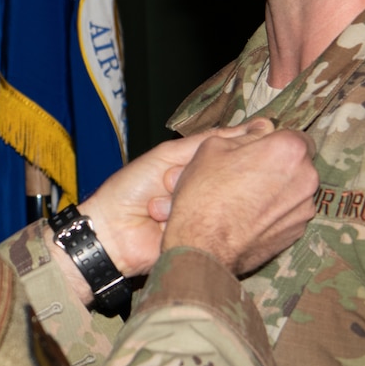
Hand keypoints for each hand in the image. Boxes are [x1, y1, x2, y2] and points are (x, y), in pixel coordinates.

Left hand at [78, 123, 270, 275]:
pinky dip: (186, 222)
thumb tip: (254, 126)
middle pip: (228, 179)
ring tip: (157, 206)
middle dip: (202, 178)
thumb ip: (206, 142)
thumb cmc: (131, 188)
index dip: (238, 151)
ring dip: (186, 201)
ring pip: (218, 203)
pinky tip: (162, 222)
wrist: (110, 232)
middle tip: (168, 182)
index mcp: (198, 169)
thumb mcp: (167, 155)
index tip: (251, 144)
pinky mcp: (202, 239)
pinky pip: (208, 226)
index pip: (231, 156)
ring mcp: (205, 217)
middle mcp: (206, 192)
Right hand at [161, 122, 317, 274]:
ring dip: (278, 190)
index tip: (260, 150)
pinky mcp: (297, 233)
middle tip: (248, 174)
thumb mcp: (213, 147)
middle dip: (279, 166)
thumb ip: (245, 135)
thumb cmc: (205, 195)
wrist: (203, 247)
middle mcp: (306, 178)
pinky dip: (275, 213)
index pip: (297, 135)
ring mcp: (304, 209)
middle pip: (298, 164)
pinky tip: (250, 218)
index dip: (277, 141)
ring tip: (246, 199)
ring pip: (295, 190)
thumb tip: (259, 133)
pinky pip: (289, 213)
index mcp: (289, 149)